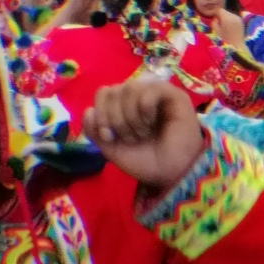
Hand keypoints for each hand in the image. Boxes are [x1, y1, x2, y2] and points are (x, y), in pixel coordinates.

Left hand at [85, 77, 204, 193]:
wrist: (170, 174)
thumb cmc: (145, 161)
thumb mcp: (111, 148)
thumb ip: (94, 130)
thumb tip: (89, 110)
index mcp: (123, 106)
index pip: (103, 93)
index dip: (100, 112)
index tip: (108, 137)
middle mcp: (138, 97)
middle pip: (113, 90)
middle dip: (114, 118)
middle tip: (128, 138)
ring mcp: (156, 94)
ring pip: (129, 88)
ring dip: (130, 116)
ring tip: (142, 133)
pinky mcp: (174, 95)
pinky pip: (150, 89)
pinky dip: (144, 108)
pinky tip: (151, 122)